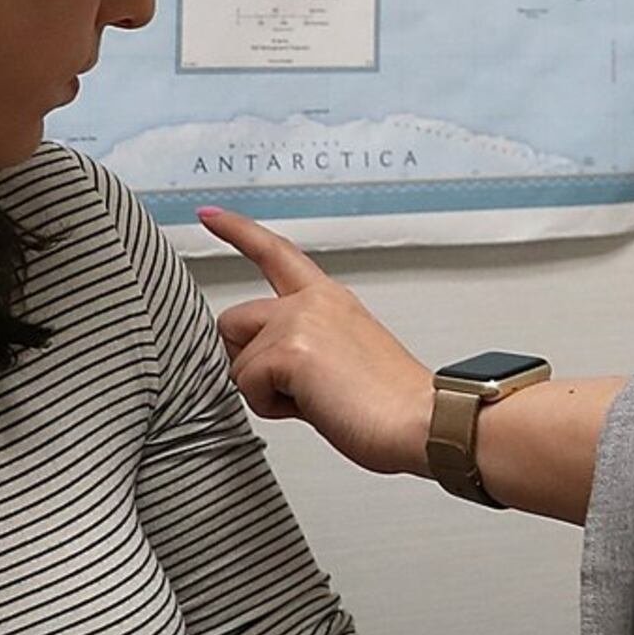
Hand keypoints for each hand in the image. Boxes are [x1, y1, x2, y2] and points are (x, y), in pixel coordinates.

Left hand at [203, 206, 436, 476]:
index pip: (275, 252)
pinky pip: (247, 385)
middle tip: (293, 388)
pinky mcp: (289, 350)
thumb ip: (300, 347)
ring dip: (264, 390)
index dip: (238, 231)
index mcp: (329, 299)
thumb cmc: (393, 404)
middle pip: (232, 321)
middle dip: (247, 361)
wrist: (423, 420)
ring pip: (237, 361)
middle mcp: (311, 302)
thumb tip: (268, 371)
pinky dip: (273, 407)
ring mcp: (298, 322)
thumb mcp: (343, 358)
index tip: (210, 214)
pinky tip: (314, 407)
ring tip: (315, 400)